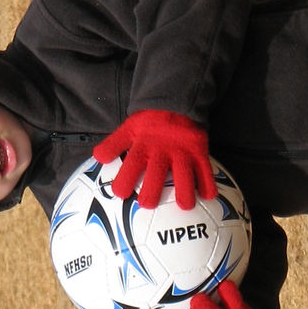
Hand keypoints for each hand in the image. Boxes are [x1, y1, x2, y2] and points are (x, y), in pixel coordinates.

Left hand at [92, 109, 216, 208]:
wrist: (175, 103)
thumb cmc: (148, 123)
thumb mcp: (128, 130)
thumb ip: (113, 145)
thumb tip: (97, 158)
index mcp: (142, 146)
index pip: (130, 165)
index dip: (124, 181)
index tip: (120, 194)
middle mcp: (162, 151)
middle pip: (156, 174)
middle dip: (151, 191)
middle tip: (147, 205)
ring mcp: (182, 152)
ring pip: (184, 174)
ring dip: (185, 191)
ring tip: (185, 206)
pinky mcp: (199, 151)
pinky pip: (205, 169)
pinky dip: (208, 183)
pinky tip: (209, 197)